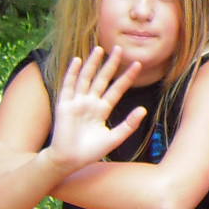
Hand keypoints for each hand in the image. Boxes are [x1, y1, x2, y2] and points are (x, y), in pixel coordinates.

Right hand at [46, 46, 146, 169]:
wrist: (69, 160)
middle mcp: (90, 103)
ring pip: (86, 78)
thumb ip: (129, 124)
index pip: (117, 89)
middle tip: (120, 49)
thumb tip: (144, 109)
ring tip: (100, 49)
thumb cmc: (90, 151)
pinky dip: (73, 73)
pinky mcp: (65, 105)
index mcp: (102, 110)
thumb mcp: (115, 138)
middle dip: (111, 64)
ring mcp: (77, 102)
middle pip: (102, 79)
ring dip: (92, 64)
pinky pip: (69, 85)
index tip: (137, 64)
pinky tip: (77, 60)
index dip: (126, 77)